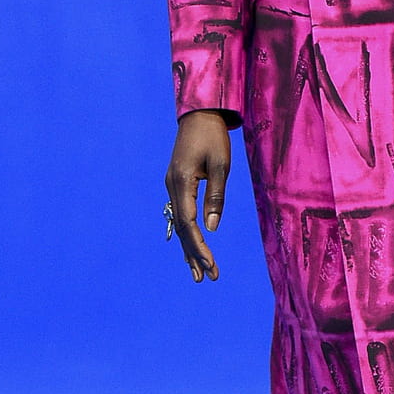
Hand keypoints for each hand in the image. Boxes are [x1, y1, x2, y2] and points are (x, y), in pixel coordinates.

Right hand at [165, 111, 231, 282]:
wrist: (199, 114)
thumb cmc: (213, 137)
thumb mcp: (221, 165)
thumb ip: (216, 197)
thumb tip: (212, 228)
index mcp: (182, 182)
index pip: (189, 223)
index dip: (199, 246)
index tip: (211, 264)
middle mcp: (172, 187)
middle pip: (182, 229)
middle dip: (194, 255)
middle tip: (207, 278)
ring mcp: (172, 186)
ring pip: (179, 224)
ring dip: (189, 249)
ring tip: (198, 274)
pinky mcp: (176, 183)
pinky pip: (180, 214)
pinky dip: (186, 233)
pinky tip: (190, 249)